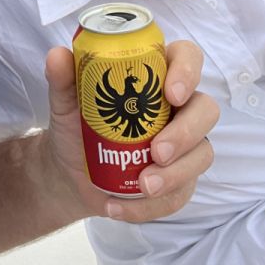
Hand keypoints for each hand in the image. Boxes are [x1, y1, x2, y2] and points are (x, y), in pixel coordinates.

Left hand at [42, 39, 217, 221]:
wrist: (69, 173)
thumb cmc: (76, 126)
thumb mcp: (65, 103)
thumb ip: (63, 80)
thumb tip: (58, 56)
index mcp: (157, 77)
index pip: (188, 58)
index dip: (188, 71)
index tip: (171, 93)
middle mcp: (179, 108)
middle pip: (206, 110)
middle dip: (186, 132)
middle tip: (157, 152)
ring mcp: (185, 146)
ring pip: (202, 155)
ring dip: (175, 175)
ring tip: (141, 186)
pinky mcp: (180, 181)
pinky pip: (180, 195)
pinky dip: (151, 206)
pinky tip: (118, 207)